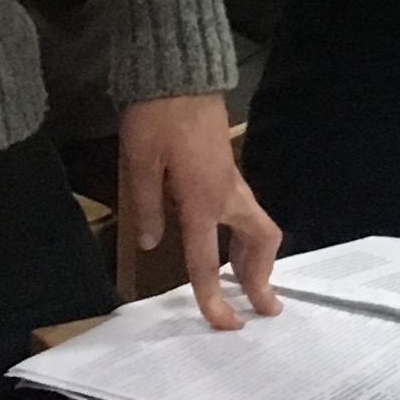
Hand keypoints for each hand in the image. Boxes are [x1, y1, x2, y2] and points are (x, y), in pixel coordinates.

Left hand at [121, 93, 280, 329]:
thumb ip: (147, 207)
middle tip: (260, 305)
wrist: (177, 73)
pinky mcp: (226, 169)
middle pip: (260, 242)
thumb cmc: (156, 117)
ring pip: (257, 227)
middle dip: (261, 277)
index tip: (227, 327)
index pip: (207, 261)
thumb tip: (153, 244)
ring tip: (248, 282)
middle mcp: (226, 194)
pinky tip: (229, 243)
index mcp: (203, 200)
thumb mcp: (138, 163)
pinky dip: (244, 237)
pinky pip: (245, 213)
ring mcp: (231, 180)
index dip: (214, 299)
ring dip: (255, 258)